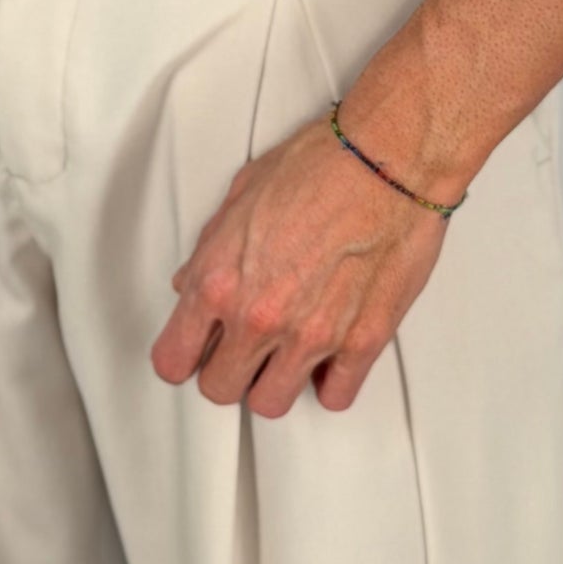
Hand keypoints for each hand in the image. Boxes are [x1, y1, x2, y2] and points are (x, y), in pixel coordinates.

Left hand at [150, 113, 450, 417]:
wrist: (388, 160)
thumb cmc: (322, 165)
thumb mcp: (241, 196)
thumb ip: (211, 250)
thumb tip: (195, 281)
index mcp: (220, 280)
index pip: (173, 358)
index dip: (180, 357)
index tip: (191, 354)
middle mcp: (260, 316)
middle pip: (220, 389)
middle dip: (226, 371)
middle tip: (240, 350)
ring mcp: (311, 336)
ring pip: (272, 403)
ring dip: (274, 381)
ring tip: (284, 354)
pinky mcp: (362, 342)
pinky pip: (335, 395)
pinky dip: (329, 381)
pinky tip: (328, 356)